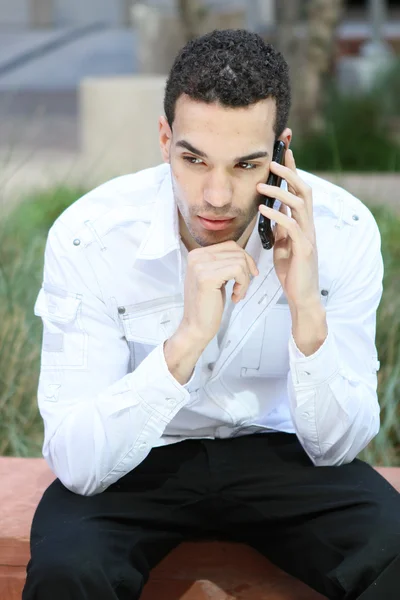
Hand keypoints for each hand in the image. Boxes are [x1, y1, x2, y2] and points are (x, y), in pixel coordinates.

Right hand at [179, 240, 258, 344]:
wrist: (196, 326)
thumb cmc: (207, 304)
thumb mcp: (214, 276)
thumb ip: (223, 262)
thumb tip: (244, 254)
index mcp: (196, 254)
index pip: (230, 245)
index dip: (245, 258)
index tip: (249, 274)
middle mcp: (196, 257)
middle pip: (236, 251)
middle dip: (247, 269)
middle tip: (242, 287)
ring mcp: (200, 266)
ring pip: (239, 261)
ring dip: (245, 280)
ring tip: (238, 293)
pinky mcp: (207, 278)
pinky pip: (238, 270)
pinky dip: (243, 284)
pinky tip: (235, 296)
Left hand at [257, 149, 319, 310]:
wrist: (301, 296)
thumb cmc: (292, 271)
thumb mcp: (283, 245)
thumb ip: (281, 228)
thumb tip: (273, 211)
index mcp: (303, 223)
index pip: (299, 191)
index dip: (293, 172)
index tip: (283, 154)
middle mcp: (308, 226)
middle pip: (304, 191)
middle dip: (290, 173)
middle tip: (273, 161)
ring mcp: (308, 236)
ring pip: (299, 205)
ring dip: (280, 192)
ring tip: (261, 185)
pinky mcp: (304, 249)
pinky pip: (291, 226)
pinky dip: (277, 215)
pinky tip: (263, 209)